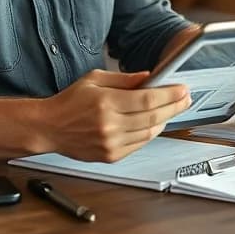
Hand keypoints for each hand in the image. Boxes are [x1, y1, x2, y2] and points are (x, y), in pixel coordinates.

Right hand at [41, 70, 189, 161]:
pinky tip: (154, 124)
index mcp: (106, 102)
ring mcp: (110, 143)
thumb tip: (149, 77)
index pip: (147, 98)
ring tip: (172, 110)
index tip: (182, 89)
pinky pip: (139, 145)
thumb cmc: (69, 102)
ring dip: (164, 121)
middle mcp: (109, 125)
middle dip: (174, 107)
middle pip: (153, 117)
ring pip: (149, 133)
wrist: (50, 128)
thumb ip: (124, 79)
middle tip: (185, 99)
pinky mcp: (110, 156)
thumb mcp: (95, 79)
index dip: (169, 94)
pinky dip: (150, 134)